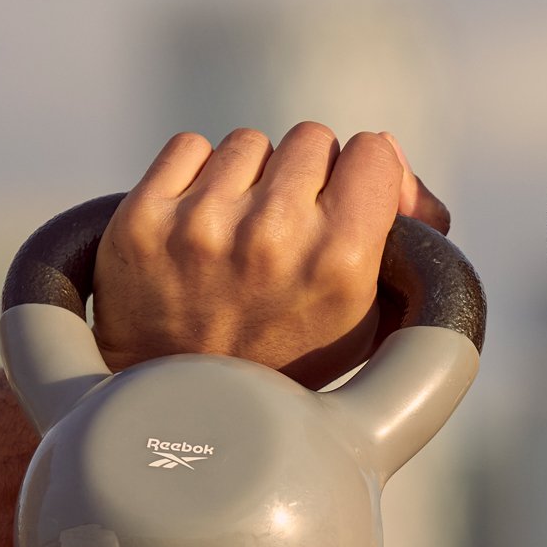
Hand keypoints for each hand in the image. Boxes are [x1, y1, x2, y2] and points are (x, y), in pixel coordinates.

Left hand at [90, 123, 451, 386]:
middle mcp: (273, 237)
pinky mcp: (144, 218)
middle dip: (308, 178)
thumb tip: (393, 154)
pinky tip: (202, 229)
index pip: (375, 152)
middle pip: (313, 140)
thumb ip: (402, 239)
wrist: (184, 406)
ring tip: (243, 238)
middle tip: (292, 231)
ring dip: (252, 179)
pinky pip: (190, 146)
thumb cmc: (291, 359)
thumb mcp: (367, 320)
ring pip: (250, 143)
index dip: (367, 175)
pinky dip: (198, 177)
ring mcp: (202, 224)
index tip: (351, 203)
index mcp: (341, 263)